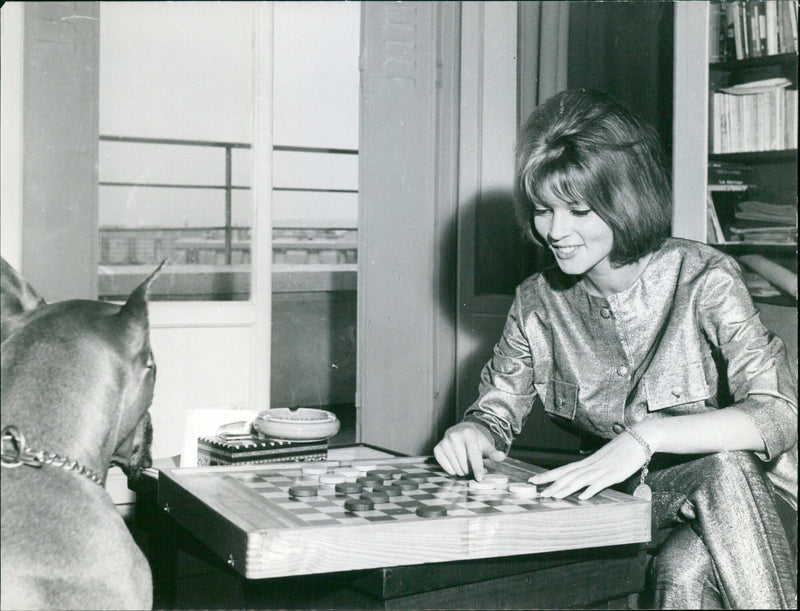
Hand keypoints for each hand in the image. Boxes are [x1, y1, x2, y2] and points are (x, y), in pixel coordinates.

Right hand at [433, 421, 505, 480]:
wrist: (461, 431)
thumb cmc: (476, 440)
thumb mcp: (486, 445)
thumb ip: (493, 452)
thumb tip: (502, 456)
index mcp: (468, 434)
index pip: (473, 454)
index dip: (477, 468)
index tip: (480, 478)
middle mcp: (454, 436)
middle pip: (464, 464)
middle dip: (471, 470)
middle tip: (474, 469)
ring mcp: (444, 442)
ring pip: (456, 467)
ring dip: (463, 471)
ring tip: (466, 465)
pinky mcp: (437, 449)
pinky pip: (446, 467)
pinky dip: (453, 470)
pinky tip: (457, 464)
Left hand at [528, 431, 648, 499]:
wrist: (640, 438)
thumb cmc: (623, 449)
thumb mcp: (605, 460)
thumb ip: (594, 469)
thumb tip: (584, 479)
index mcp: (588, 461)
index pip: (563, 469)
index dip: (548, 475)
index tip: (533, 480)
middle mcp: (592, 464)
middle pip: (567, 475)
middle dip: (551, 484)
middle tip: (537, 492)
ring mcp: (603, 469)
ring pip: (580, 480)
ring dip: (565, 489)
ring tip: (553, 496)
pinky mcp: (615, 474)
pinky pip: (600, 483)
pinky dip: (590, 490)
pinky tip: (581, 497)